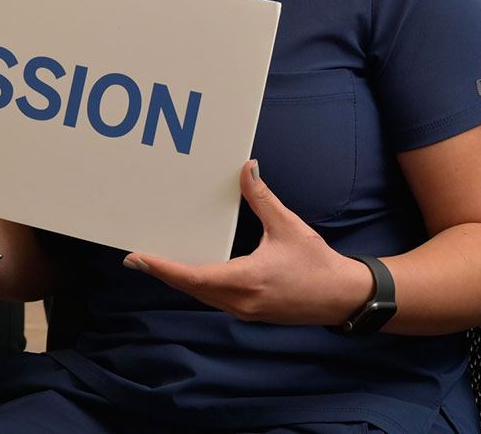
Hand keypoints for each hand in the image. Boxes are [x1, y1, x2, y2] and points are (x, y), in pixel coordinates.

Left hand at [123, 160, 375, 326]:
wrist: (344, 298)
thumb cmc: (317, 264)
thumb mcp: (288, 226)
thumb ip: (262, 198)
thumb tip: (247, 168)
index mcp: (245, 281)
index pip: (192, 277)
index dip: (163, 268)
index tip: (138, 258)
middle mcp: (240, 301)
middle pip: (190, 288)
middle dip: (163, 273)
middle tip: (137, 258)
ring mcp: (245, 310)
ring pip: (202, 296)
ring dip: (179, 280)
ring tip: (157, 263)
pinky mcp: (251, 311)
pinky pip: (215, 299)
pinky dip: (198, 286)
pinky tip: (191, 272)